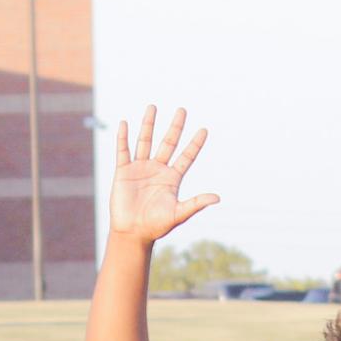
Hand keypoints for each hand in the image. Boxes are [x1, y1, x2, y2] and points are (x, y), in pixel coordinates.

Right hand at [109, 106, 218, 244]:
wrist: (132, 233)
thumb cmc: (156, 226)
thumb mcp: (178, 214)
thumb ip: (196, 203)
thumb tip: (217, 197)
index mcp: (172, 179)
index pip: (186, 157)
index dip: (195, 144)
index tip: (204, 130)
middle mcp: (157, 170)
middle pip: (168, 143)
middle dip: (175, 127)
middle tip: (182, 110)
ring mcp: (140, 168)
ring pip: (145, 141)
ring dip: (149, 125)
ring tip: (153, 107)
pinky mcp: (123, 172)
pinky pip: (123, 151)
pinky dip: (123, 138)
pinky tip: (125, 124)